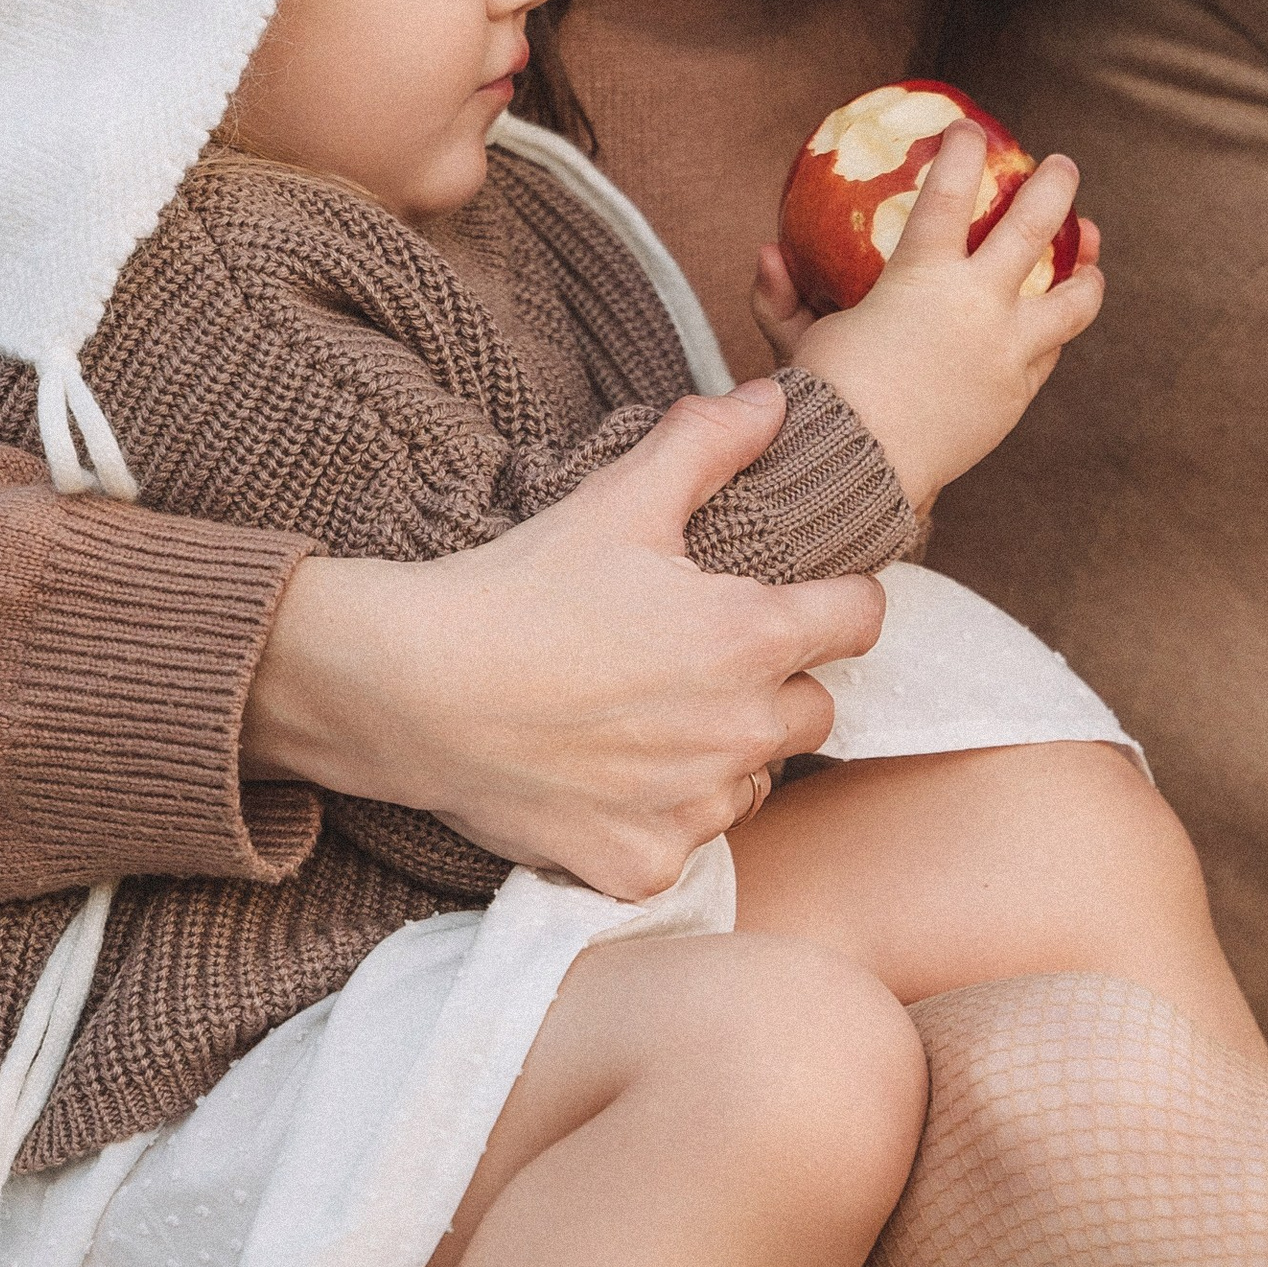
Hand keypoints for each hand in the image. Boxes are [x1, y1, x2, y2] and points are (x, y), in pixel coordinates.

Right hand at [242, 380, 884, 896]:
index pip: (860, 620)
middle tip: (699, 663)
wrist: (407, 690)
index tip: (795, 601)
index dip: (835, 601)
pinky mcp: (642, 866)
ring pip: (753, 783)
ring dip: (723, 758)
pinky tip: (605, 781)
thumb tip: (775, 400)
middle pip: (815, 711)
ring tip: (647, 723)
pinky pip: (686, 844)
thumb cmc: (516, 590)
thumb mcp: (618, 500)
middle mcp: (740, 732)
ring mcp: (692, 808)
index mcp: (751, 637)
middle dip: (775, 686)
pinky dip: (658, 819)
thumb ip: (708, 445)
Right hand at [782, 125, 1102, 511]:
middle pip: (1036, 225)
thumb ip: (783, 297)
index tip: (970, 129)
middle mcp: (978, 305)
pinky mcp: (1018, 393)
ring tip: (1093, 253)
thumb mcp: (799, 341)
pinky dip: (1056, 332)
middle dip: (1055, 185)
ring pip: (1074, 298)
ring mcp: (1008, 351)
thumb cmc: (822, 401)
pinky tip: (1054, 322)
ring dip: (1088, 267)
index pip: (951, 192)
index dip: (964, 151)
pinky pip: (1050, 353)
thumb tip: (766, 252)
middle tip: (1061, 166)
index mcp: (922, 277)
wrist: (857, 474)